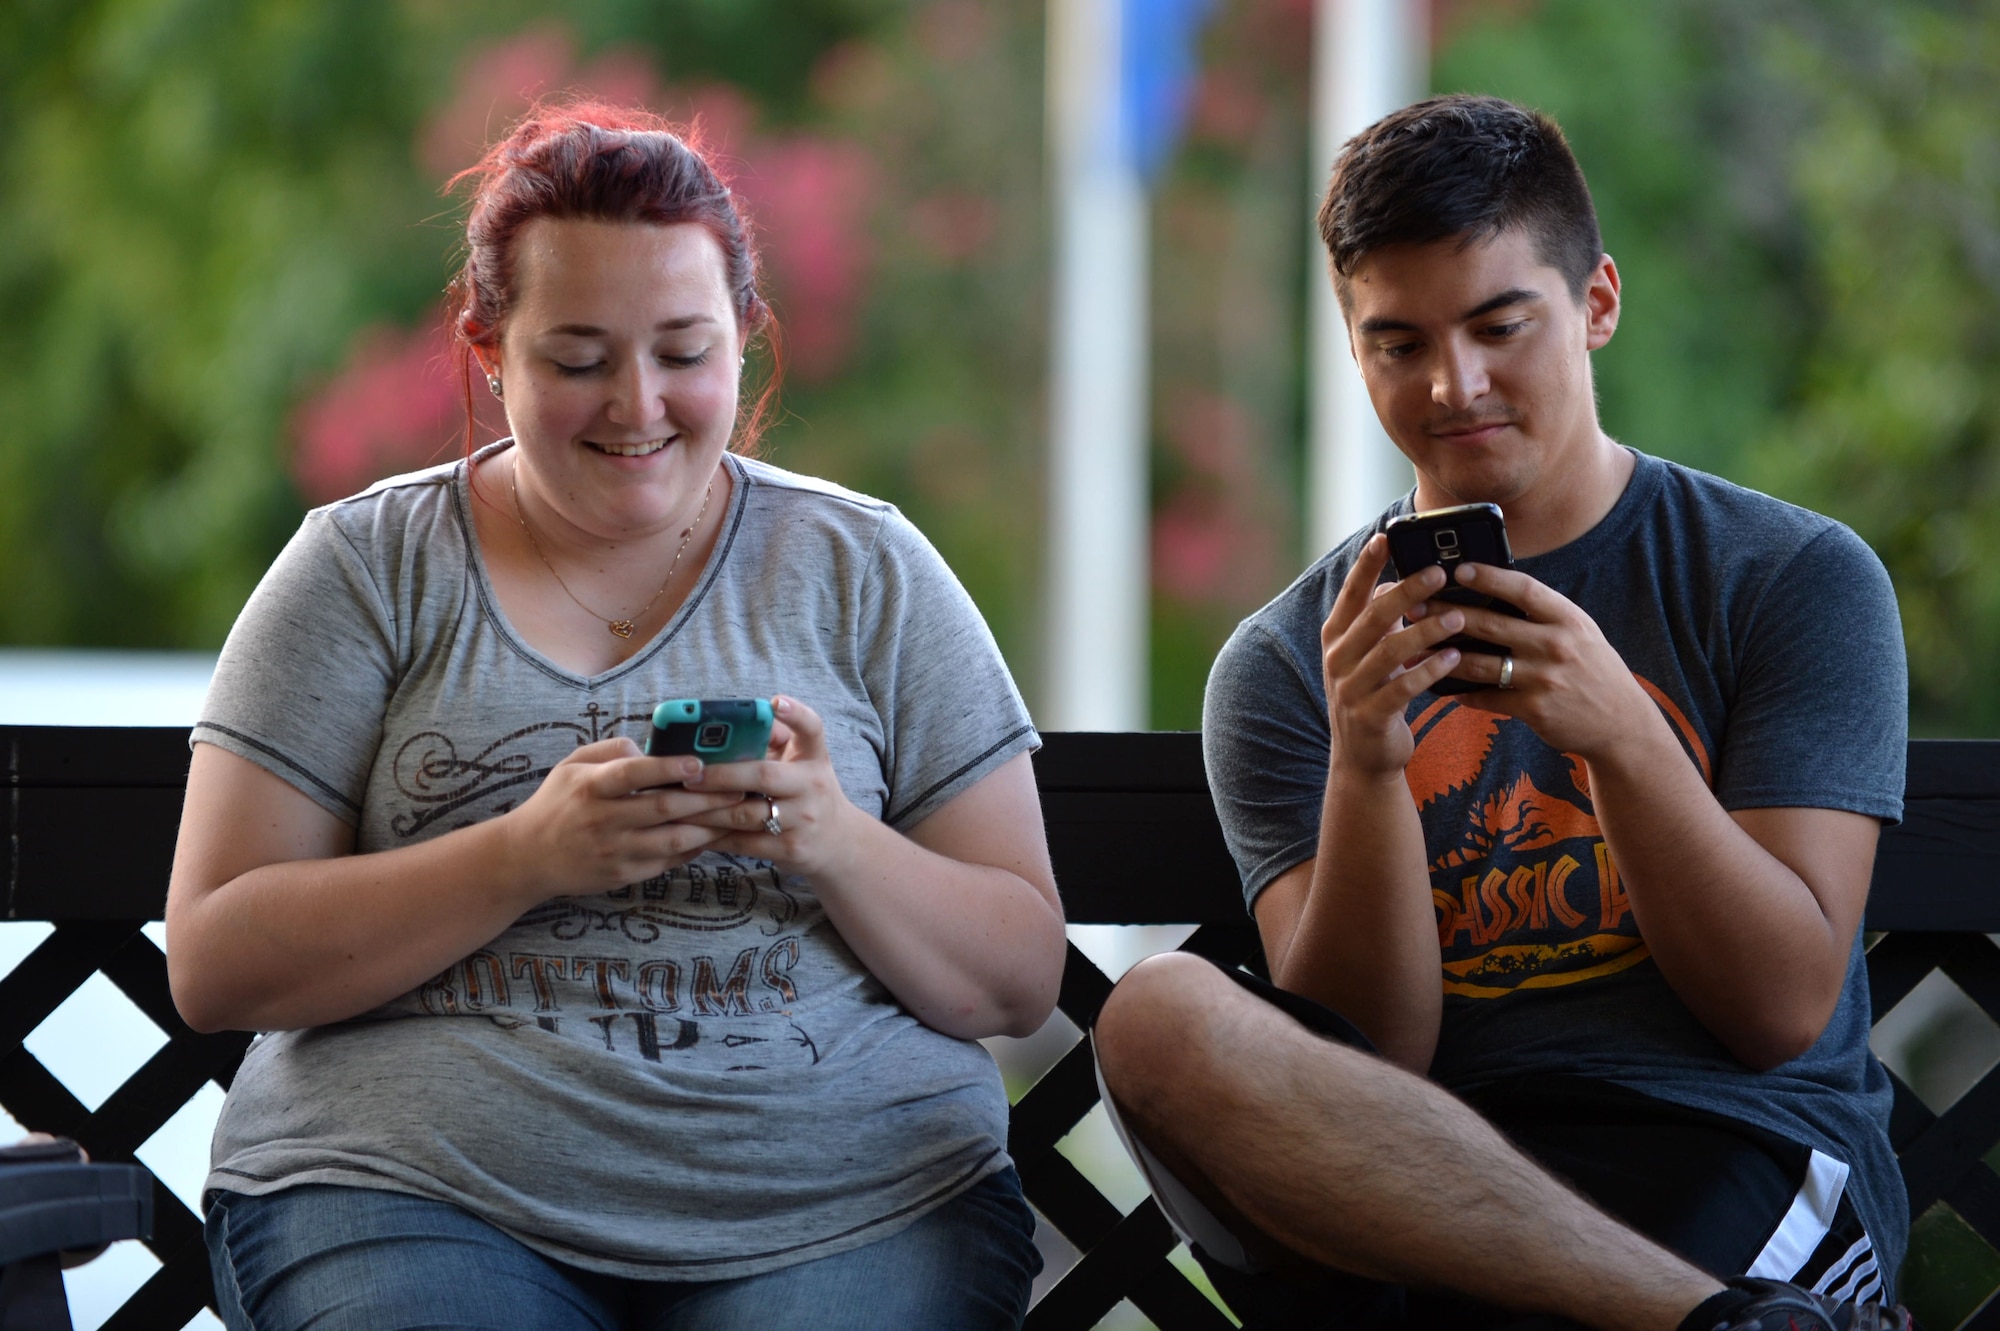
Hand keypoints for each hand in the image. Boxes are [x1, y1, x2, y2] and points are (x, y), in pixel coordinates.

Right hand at [501, 738, 743, 898]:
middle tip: (745, 790)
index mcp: (591, 787)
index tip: (700, 763)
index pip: (633, 774)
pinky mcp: (622, 875)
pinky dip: (693, 848)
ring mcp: (614, 851)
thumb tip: (650, 749)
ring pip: (673, 839)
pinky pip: (666, 861)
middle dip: (709, 799)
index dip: (668, 768)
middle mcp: (603, 820)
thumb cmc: (557, 803)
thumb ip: (611, 750)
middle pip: (664, 808)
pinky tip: (714, 836)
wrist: (527, 858)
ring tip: (740, 815)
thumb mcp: (572, 765)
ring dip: (710, 827)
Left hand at [680, 695, 864, 877]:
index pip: (812, 728)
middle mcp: (812, 785)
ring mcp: (803, 819)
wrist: (838, 842)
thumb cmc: (808, 793)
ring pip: (745, 814)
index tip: (776, 702)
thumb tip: (728, 723)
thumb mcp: (802, 763)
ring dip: (707, 809)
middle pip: (763, 775)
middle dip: (721, 774)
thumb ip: (774, 741)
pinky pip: (744, 843)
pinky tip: (692, 830)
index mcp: (814, 757)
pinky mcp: (790, 848)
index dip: (796, 714)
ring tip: (677, 802)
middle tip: (688, 774)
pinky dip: (715, 836)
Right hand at [1320, 534, 1471, 777]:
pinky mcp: (1370, 715)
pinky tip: (1454, 657)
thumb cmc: (1374, 694)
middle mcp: (1337, 658)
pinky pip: (1403, 687)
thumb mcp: (1368, 654)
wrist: (1363, 758)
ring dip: (1427, 630)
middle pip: (1373, 616)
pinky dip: (1430, 670)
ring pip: (1390, 650)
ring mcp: (1351, 688)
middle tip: (1440, 573)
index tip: (1386, 537)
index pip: (1351, 593)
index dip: (1367, 565)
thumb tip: (1401, 581)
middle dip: (1408, 591)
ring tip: (1458, 616)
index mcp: (1336, 636)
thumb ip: (1379, 621)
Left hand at [1429, 562, 1657, 758]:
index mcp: (1567, 619)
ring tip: (1415, 647)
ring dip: (1443, 656)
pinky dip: (1462, 693)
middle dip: (1448, 614)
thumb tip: (1494, 590)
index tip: (1458, 568)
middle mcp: (1557, 645)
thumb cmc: (1592, 670)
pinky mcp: (1535, 709)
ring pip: (1481, 663)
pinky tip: (1442, 687)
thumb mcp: (1578, 632)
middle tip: (1415, 607)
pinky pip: (1488, 697)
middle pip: (1492, 624)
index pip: (1524, 589)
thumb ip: (1543, 614)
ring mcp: (1545, 678)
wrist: (1620, 723)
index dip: (1489, 577)